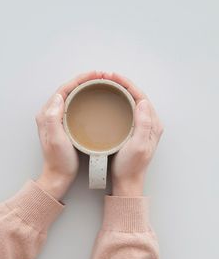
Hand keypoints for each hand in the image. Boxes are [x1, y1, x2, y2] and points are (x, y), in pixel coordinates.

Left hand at [36, 71, 102, 199]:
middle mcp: (51, 113)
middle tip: (102, 76)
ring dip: (86, 87)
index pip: (64, 89)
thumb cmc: (58, 160)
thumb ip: (53, 117)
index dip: (80, 79)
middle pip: (69, 90)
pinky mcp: (66, 125)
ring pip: (73, 96)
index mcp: (47, 114)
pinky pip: (76, 105)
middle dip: (85, 80)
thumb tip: (60, 96)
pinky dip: (86, 98)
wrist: (58, 176)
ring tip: (101, 83)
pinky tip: (96, 99)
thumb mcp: (55, 139)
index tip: (96, 75)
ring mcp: (59, 119)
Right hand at [103, 72, 163, 195]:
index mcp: (153, 124)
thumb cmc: (131, 166)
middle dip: (122, 84)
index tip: (112, 76)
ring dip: (120, 91)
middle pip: (136, 96)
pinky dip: (118, 101)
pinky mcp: (133, 131)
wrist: (127, 182)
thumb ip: (143, 124)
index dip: (127, 83)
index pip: (141, 96)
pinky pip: (126, 110)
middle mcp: (149, 123)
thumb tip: (143, 101)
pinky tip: (108, 100)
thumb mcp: (138, 145)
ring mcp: (141, 127)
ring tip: (106, 84)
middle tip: (106, 77)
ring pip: (131, 102)